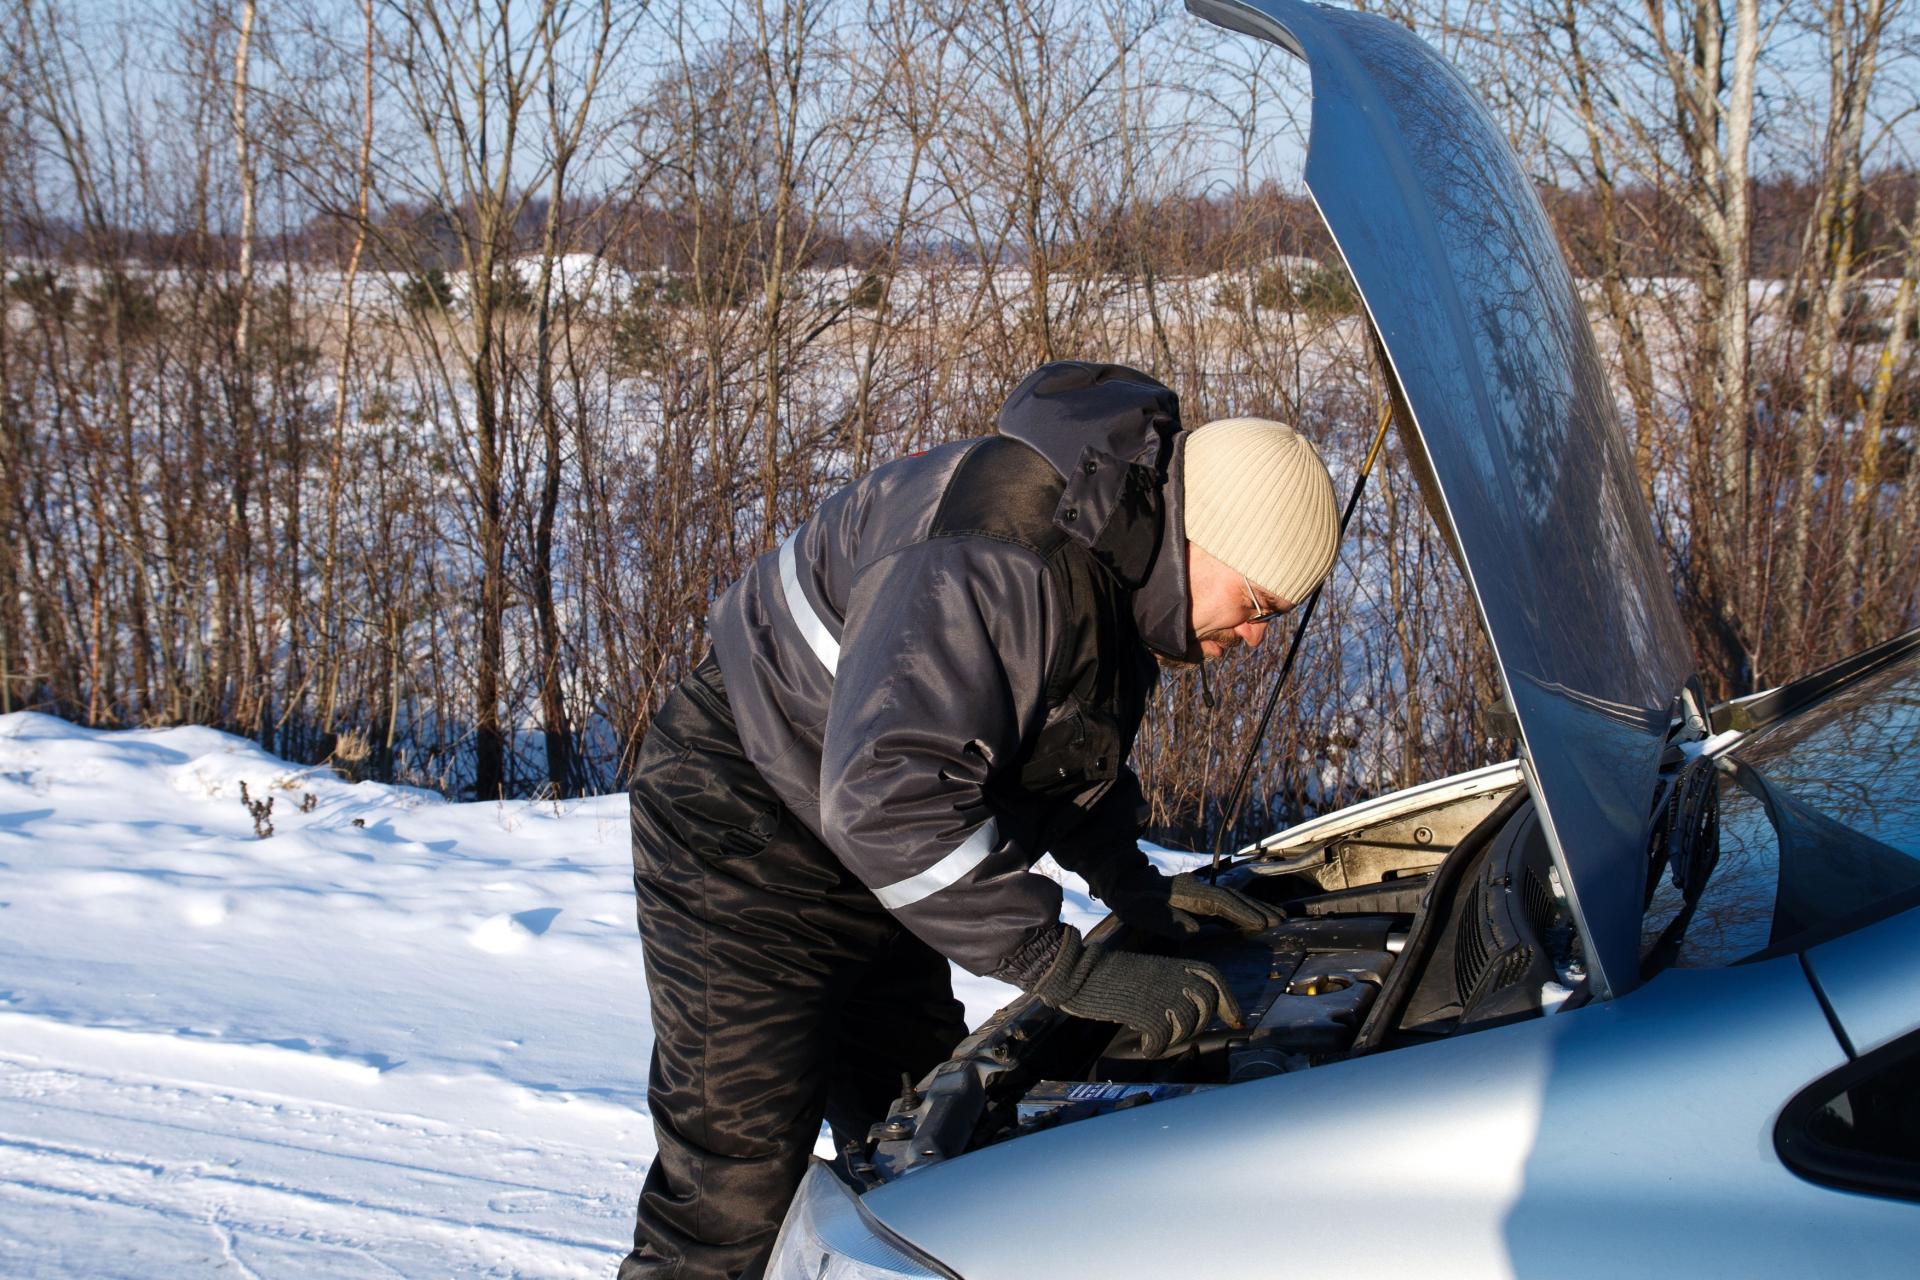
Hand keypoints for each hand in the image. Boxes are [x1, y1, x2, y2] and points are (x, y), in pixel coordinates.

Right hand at [1032, 931, 1244, 1057]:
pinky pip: (1163, 1039)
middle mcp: (1173, 977)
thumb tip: (1188, 1009)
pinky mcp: (1147, 1012)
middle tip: (1182, 1034)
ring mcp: (1162, 994)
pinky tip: (1145, 1046)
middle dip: (1199, 1024)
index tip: (1236, 1020)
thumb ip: (1169, 985)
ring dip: (1175, 1037)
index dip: (1230, 1001)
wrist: (1079, 972)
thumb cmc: (1108, 975)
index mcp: (1174, 964)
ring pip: (1187, 1025)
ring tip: (1157, 1037)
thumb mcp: (1147, 972)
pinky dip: (1155, 1047)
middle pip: (1206, 1004)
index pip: (1214, 979)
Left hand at [1109, 869, 1282, 936]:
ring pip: (1232, 898)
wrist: (1123, 881)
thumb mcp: (1144, 914)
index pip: (1221, 903)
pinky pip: (1225, 902)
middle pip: (1233, 898)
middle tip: (1281, 920)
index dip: (1242, 913)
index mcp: (1188, 894)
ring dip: (1255, 907)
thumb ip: (1168, 922)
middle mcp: (1198, 889)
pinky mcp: (1197, 895)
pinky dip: (1242, 909)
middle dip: (1258, 909)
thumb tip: (1194, 930)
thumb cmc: (1133, 902)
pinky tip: (1252, 917)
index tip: (1262, 924)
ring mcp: (1199, 890)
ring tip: (1277, 916)